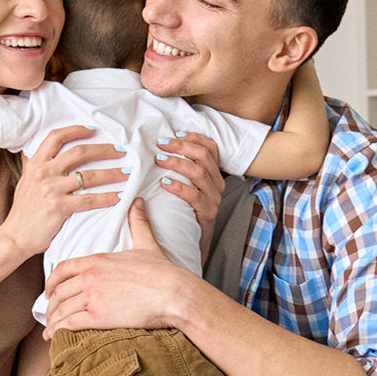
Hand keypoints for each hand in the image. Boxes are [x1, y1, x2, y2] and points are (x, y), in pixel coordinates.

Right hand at [0, 125, 125, 257]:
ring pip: (89, 176)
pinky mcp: (59, 207)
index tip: (93, 130)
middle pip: (79, 152)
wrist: (15, 236)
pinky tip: (119, 196)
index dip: (76, 130)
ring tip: (127, 173)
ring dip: (112, 173)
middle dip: (103, 150)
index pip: (56, 137)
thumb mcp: (25, 181)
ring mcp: (52, 189)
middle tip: (120, 151)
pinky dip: (107, 197)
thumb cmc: (23, 210)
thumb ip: (32, 164)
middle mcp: (44, 172)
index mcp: (36, 163)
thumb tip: (33, 150)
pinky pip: (89, 200)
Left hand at [43, 198, 196, 337]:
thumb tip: (137, 201)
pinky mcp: (98, 316)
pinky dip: (58, 331)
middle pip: (58, 291)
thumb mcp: (146, 243)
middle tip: (50, 313)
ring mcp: (92, 296)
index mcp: (96, 260)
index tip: (50, 290)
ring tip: (50, 330)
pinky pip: (69, 324)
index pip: (63, 269)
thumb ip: (137, 223)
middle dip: (51, 304)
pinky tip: (54, 337)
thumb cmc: (162, 271)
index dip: (52, 281)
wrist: (174, 293)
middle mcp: (89, 277)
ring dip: (53, 320)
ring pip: (61, 309)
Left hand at [155, 130, 225, 260]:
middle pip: (204, 157)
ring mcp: (214, 199)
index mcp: (214, 174)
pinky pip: (195, 196)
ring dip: (177, 163)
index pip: (211, 148)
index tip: (175, 133)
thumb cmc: (186, 211)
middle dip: (181, 146)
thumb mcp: (187, 187)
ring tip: (159, 160)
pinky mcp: (207, 214)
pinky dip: (179, 187)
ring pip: (200, 173)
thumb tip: (160, 148)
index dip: (194, 137)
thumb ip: (181, 169)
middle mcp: (217, 184)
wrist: (194, 243)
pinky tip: (164, 183)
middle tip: (160, 144)